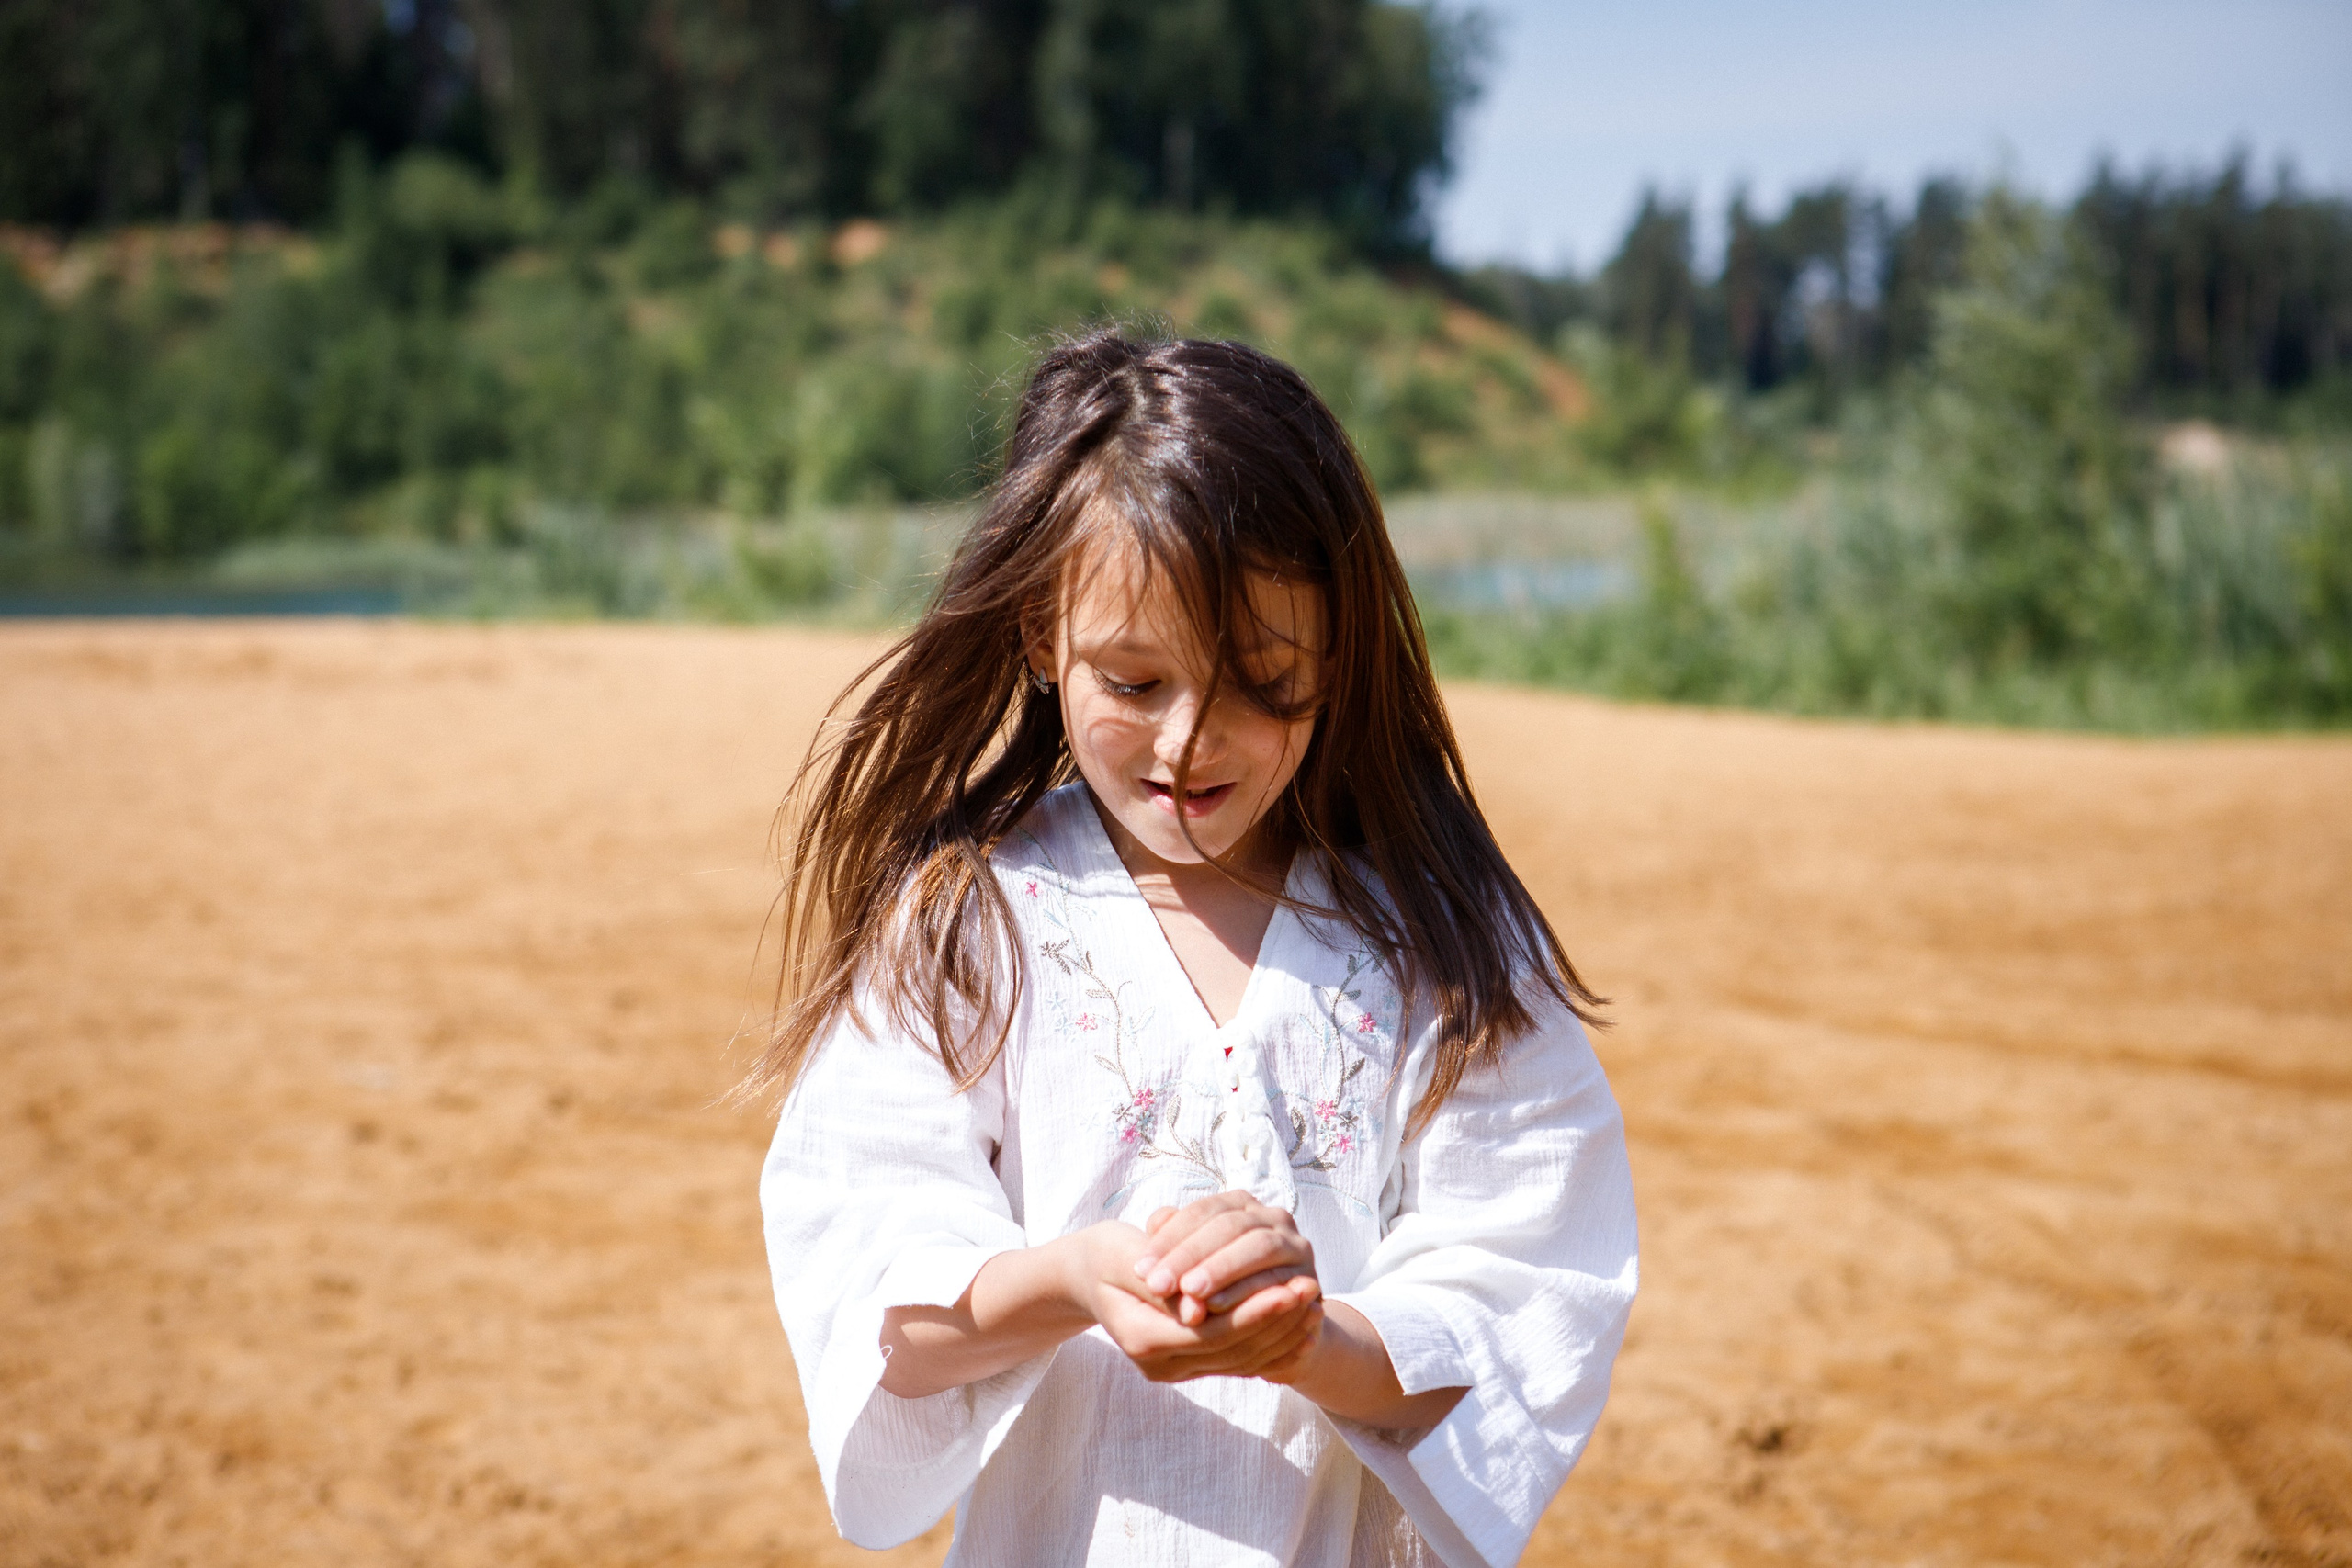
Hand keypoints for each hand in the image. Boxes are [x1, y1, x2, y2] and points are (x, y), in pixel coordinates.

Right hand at [1092, 1269, 1322, 1382]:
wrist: (1089, 1278)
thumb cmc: (1107, 1256)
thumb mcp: (1124, 1256)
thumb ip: (1161, 1281)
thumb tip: (1197, 1301)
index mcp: (1141, 1339)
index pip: (1210, 1333)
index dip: (1252, 1312)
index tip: (1289, 1285)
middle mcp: (1159, 1365)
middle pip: (1231, 1351)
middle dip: (1275, 1321)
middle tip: (1312, 1289)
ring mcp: (1175, 1370)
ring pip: (1240, 1360)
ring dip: (1280, 1333)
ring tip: (1313, 1302)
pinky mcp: (1189, 1365)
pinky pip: (1238, 1361)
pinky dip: (1271, 1343)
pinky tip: (1299, 1321)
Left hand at [1136, 1191, 1318, 1328]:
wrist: (1276, 1323)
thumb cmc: (1222, 1288)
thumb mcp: (1193, 1265)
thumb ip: (1176, 1243)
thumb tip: (1153, 1223)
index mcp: (1241, 1205)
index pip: (1203, 1211)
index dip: (1171, 1238)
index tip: (1141, 1269)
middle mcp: (1272, 1217)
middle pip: (1230, 1225)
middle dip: (1190, 1255)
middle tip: (1158, 1284)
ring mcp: (1296, 1245)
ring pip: (1259, 1246)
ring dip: (1222, 1269)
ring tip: (1188, 1293)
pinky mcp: (1310, 1276)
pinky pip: (1280, 1280)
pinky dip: (1248, 1292)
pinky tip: (1218, 1308)